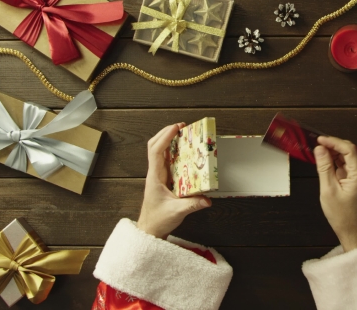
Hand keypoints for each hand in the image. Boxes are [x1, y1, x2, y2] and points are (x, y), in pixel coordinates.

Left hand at [137, 123, 211, 238]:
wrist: (150, 230)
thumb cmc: (158, 220)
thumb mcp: (177, 212)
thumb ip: (192, 205)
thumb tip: (207, 199)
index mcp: (155, 177)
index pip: (156, 151)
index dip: (165, 137)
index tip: (176, 128)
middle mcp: (155, 173)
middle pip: (154, 146)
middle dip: (166, 133)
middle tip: (180, 127)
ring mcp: (158, 175)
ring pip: (159, 151)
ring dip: (169, 140)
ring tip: (182, 134)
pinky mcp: (163, 180)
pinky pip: (167, 160)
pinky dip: (173, 151)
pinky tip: (183, 151)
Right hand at [314, 136, 356, 251]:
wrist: (352, 231)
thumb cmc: (342, 216)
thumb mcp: (329, 190)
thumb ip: (324, 168)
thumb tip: (320, 150)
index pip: (349, 149)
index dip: (334, 141)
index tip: (320, 139)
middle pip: (349, 150)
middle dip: (333, 145)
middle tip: (317, 144)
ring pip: (347, 156)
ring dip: (333, 152)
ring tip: (318, 151)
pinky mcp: (356, 179)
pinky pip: (346, 164)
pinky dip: (335, 161)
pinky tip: (324, 161)